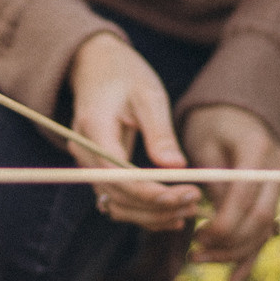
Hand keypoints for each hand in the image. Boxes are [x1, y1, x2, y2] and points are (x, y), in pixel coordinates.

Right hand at [67, 33, 199, 230]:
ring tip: (189, 209)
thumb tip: (176, 167)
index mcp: (94, 128)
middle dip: (158, 206)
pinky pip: (118, 200)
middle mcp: (83, 152)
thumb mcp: (148, 95)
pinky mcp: (98, 171)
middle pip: (117, 196)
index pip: (118, 175)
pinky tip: (172, 212)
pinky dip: (143, 210)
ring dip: (152, 214)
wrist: (97, 66)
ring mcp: (87, 164)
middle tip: (196, 202)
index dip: (151, 192)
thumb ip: (159, 132)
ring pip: (117, 205)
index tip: (186, 193)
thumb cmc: (125, 75)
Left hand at [181, 103, 279, 280]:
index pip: (243, 199)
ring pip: (263, 231)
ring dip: (233, 252)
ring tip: (198, 259)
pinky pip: (265, 230)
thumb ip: (209, 178)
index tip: (195, 237)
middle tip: (194, 254)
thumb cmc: (212, 119)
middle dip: (227, 245)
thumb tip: (208, 215)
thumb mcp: (202, 140)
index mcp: (257, 151)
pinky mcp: (274, 195)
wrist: (242, 104)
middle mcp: (277, 169)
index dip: (221, 225)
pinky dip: (249, 254)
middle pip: (259, 221)